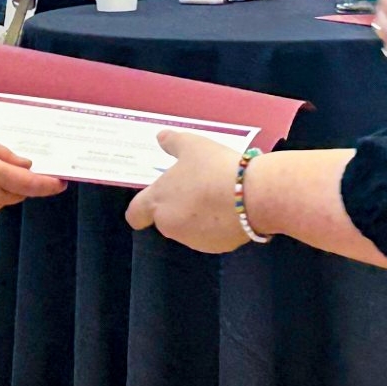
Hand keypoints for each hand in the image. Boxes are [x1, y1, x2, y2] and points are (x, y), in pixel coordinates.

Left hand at [125, 131, 252, 253]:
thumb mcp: (193, 145)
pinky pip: (211, 236)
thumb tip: (160, 137)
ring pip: (188, 229)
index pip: (135, 215)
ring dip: (196, 218)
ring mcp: (192, 240)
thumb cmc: (214, 168)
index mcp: (157, 201)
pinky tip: (231, 211)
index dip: (140, 210)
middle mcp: (169, 225)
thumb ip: (172, 142)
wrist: (251, 197)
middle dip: (177, 208)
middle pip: (165, 219)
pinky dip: (216, 227)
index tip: (149, 204)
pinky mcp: (216, 248)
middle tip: (196, 188)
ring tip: (218, 196)